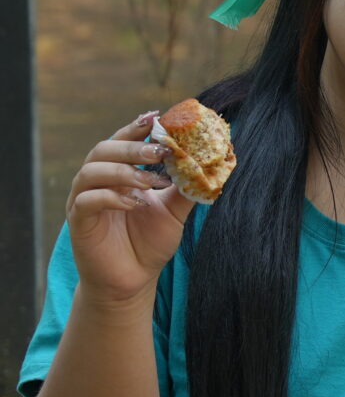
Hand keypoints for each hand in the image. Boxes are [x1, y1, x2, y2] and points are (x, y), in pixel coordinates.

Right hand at [65, 115, 197, 304]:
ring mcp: (84, 201)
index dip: (137, 127)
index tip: (158, 117)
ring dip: (123, 171)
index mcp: (119, 174)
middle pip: (103, 150)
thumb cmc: (149, 243)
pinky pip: (87, 201)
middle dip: (132, 145)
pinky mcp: (79, 222)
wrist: (133, 280)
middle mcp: (98, 182)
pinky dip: (110, 197)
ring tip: (151, 181)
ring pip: (91, 171)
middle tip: (160, 150)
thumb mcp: (175, 211)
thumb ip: (187, 187)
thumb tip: (214, 164)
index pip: (123, 141)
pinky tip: (134, 203)